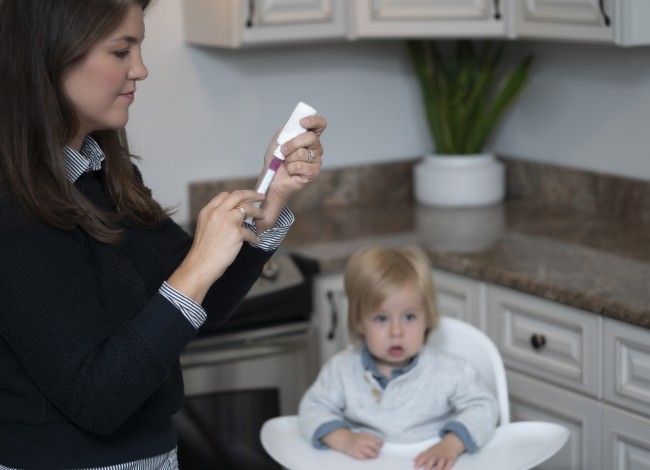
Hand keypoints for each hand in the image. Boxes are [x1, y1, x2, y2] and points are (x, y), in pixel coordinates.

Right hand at [167, 190, 263, 302]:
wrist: (200, 265)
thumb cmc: (203, 251)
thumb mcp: (205, 227)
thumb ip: (217, 218)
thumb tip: (234, 214)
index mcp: (208, 211)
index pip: (225, 195)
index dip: (238, 195)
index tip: (246, 197)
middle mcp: (217, 213)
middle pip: (238, 195)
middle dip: (252, 194)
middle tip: (261, 197)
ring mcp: (227, 222)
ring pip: (247, 209)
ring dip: (257, 213)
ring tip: (262, 217)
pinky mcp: (236, 233)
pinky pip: (250, 232)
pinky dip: (254, 237)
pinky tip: (255, 241)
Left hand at [255, 114, 326, 231]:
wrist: (271, 177)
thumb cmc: (276, 159)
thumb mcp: (278, 140)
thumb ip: (287, 130)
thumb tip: (297, 125)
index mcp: (309, 137)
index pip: (320, 125)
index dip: (314, 121)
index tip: (302, 122)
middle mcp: (316, 148)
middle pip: (311, 138)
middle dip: (292, 143)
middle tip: (283, 150)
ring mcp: (316, 161)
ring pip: (303, 153)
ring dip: (288, 158)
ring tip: (286, 163)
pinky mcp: (313, 173)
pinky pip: (300, 166)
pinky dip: (290, 168)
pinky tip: (291, 171)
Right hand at [322, 428, 382, 459]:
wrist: (346, 440)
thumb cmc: (357, 438)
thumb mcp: (365, 435)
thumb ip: (374, 438)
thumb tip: (382, 443)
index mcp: (365, 435)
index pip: (376, 441)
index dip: (380, 444)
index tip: (380, 445)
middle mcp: (362, 441)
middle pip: (375, 447)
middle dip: (377, 450)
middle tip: (376, 450)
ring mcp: (359, 447)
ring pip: (372, 453)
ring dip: (374, 454)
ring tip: (372, 453)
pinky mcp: (356, 454)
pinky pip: (365, 457)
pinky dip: (367, 456)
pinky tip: (365, 454)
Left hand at [413, 433, 464, 469]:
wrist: (450, 443)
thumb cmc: (438, 449)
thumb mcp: (429, 450)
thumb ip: (421, 456)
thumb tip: (413, 461)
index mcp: (431, 453)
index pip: (424, 457)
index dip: (419, 461)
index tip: (415, 467)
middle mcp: (437, 455)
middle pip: (432, 459)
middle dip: (428, 465)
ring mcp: (444, 457)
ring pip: (441, 462)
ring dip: (438, 467)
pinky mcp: (451, 459)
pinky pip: (449, 463)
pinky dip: (447, 467)